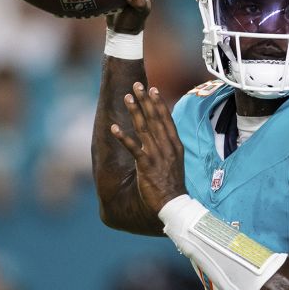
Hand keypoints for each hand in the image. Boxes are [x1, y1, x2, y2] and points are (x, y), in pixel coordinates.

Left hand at [109, 82, 185, 214]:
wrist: (173, 204)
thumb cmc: (172, 184)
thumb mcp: (174, 161)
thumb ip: (167, 146)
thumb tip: (159, 135)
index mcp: (175, 145)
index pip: (166, 119)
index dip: (159, 103)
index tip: (153, 89)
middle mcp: (167, 147)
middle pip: (155, 119)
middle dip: (145, 101)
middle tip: (137, 85)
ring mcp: (158, 155)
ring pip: (145, 128)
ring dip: (135, 112)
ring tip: (126, 98)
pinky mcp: (147, 165)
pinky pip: (134, 148)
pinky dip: (124, 137)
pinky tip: (114, 128)